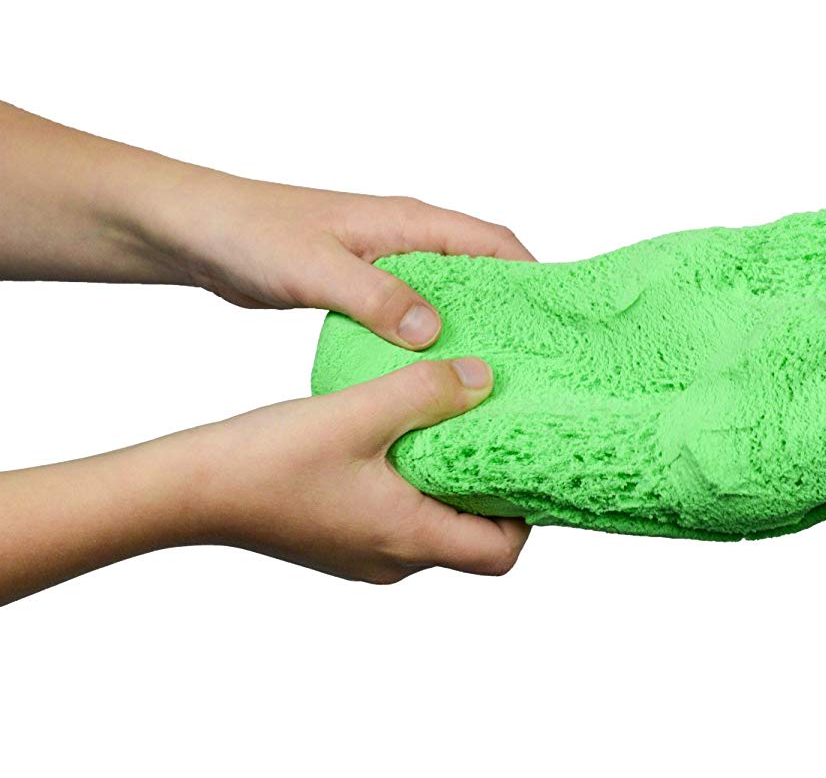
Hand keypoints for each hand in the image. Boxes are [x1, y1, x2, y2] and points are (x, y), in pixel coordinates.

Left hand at [145, 169, 532, 348]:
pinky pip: (415, 318)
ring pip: (450, 299)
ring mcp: (386, 266)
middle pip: (482, 273)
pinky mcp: (364, 292)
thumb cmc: (252, 234)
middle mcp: (407, 241)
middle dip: (513, 311)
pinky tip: (434, 382)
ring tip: (496, 381)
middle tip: (538, 362)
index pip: (494, 242)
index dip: (534, 275)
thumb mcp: (317, 269)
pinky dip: (432, 344)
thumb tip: (436, 332)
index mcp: (409, 222)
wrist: (194, 232)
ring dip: (472, 332)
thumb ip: (377, 297)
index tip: (561, 318)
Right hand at [185, 356, 526, 583]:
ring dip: (451, 483)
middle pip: (473, 540)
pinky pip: (397, 517)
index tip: (524, 460)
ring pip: (433, 526)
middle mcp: (392, 560)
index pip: (502, 553)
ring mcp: (362, 554)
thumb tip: (484, 379)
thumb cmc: (267, 459)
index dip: (525, 513)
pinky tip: (402, 434)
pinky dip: (414, 483)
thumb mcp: (359, 411)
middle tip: (498, 433)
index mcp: (408, 540)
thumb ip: (427, 392)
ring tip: (455, 424)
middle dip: (493, 491)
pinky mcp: (337, 538)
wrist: (184, 489)